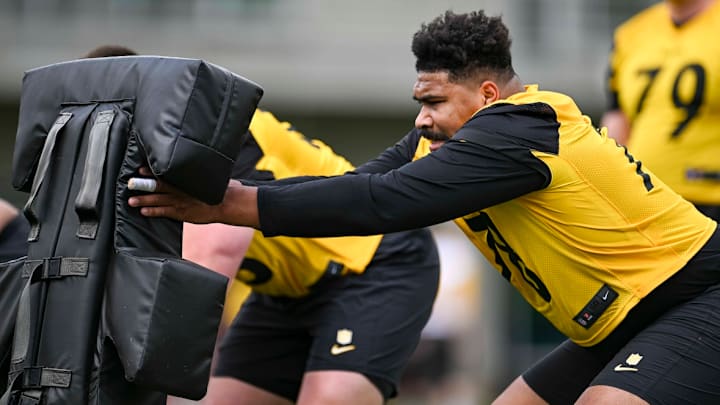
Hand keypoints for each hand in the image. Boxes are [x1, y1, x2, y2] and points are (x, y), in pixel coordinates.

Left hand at [128, 168, 259, 226]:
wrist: (227, 204)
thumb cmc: (218, 189)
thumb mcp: (206, 176)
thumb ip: (194, 173)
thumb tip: (191, 166)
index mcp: (185, 180)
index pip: (166, 174)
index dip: (152, 171)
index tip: (140, 168)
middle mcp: (181, 190)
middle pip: (158, 186)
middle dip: (143, 185)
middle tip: (130, 183)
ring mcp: (181, 202)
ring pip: (158, 200)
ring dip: (144, 200)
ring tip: (131, 200)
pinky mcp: (183, 213)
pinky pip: (165, 213)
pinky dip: (154, 212)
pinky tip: (143, 212)